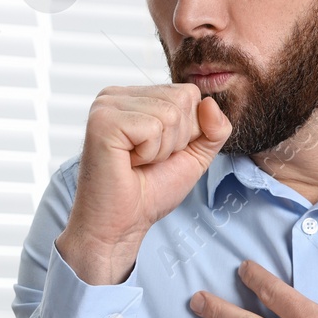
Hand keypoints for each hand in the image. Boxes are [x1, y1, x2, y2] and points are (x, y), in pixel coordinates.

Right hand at [58, 85, 231, 284]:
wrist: (122, 224)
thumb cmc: (150, 190)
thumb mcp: (194, 155)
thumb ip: (213, 129)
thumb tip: (211, 102)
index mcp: (135, 96)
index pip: (188, 93)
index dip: (188, 131)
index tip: (159, 153)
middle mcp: (117, 94)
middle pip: (182, 99)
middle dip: (176, 139)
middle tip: (147, 160)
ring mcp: (107, 105)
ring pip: (170, 114)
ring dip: (162, 149)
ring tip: (137, 162)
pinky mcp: (103, 121)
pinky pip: (152, 128)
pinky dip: (149, 154)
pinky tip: (128, 163)